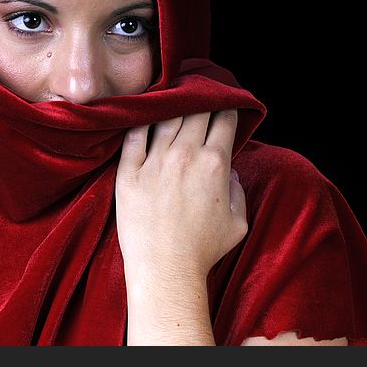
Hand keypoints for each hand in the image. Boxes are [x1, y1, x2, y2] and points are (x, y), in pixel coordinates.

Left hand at [115, 110, 247, 288]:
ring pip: (165, 118)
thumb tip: (232, 174)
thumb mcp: (238, 223)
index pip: (223, 121)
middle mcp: (185, 155)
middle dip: (201, 100)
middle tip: (200, 96)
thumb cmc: (204, 250)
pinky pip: (132, 136)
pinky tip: (141, 114)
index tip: (224, 106)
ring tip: (172, 99)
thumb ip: (239, 192)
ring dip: (171, 105)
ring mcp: (154, 161)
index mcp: (214, 163)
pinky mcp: (128, 172)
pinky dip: (139, 121)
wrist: (165, 269)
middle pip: (195, 112)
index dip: (226, 109)